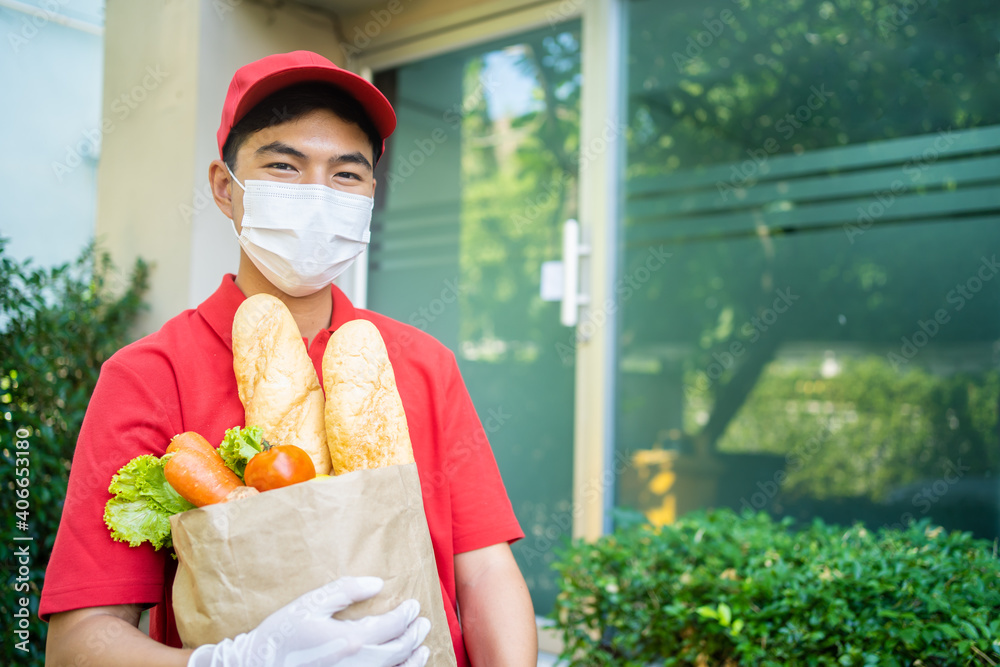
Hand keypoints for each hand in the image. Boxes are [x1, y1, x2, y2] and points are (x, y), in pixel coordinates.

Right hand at [187, 576, 430, 666]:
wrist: (255, 666)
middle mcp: (358, 665)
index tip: (413, 605)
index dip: (407, 614)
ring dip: (413, 660)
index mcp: (350, 640)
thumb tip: (377, 584)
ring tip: (422, 648)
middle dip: (415, 635)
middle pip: (400, 650)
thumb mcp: (310, 604)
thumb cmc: (281, 635)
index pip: (392, 625)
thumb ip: (345, 591)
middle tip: (423, 624)